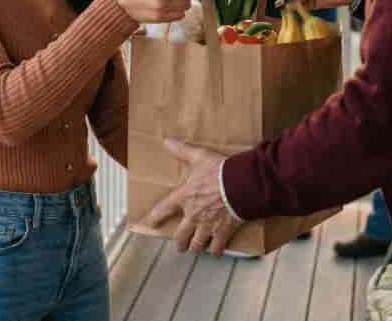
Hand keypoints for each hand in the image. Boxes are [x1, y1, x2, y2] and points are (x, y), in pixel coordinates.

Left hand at [144, 139, 244, 254]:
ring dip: (195, 247)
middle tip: (179, 246)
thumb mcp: (199, 156)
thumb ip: (182, 150)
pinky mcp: (223, 232)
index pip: (164, 209)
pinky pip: (217, 247)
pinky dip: (216, 251)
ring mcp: (207, 226)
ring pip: (197, 245)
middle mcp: (193, 216)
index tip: (150, 224)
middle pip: (181, 235)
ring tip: (195, 249)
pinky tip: (216, 251)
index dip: (155, 217)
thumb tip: (166, 140)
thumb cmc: (220, 171)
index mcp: (185, 197)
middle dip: (179, 242)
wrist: (241, 185)